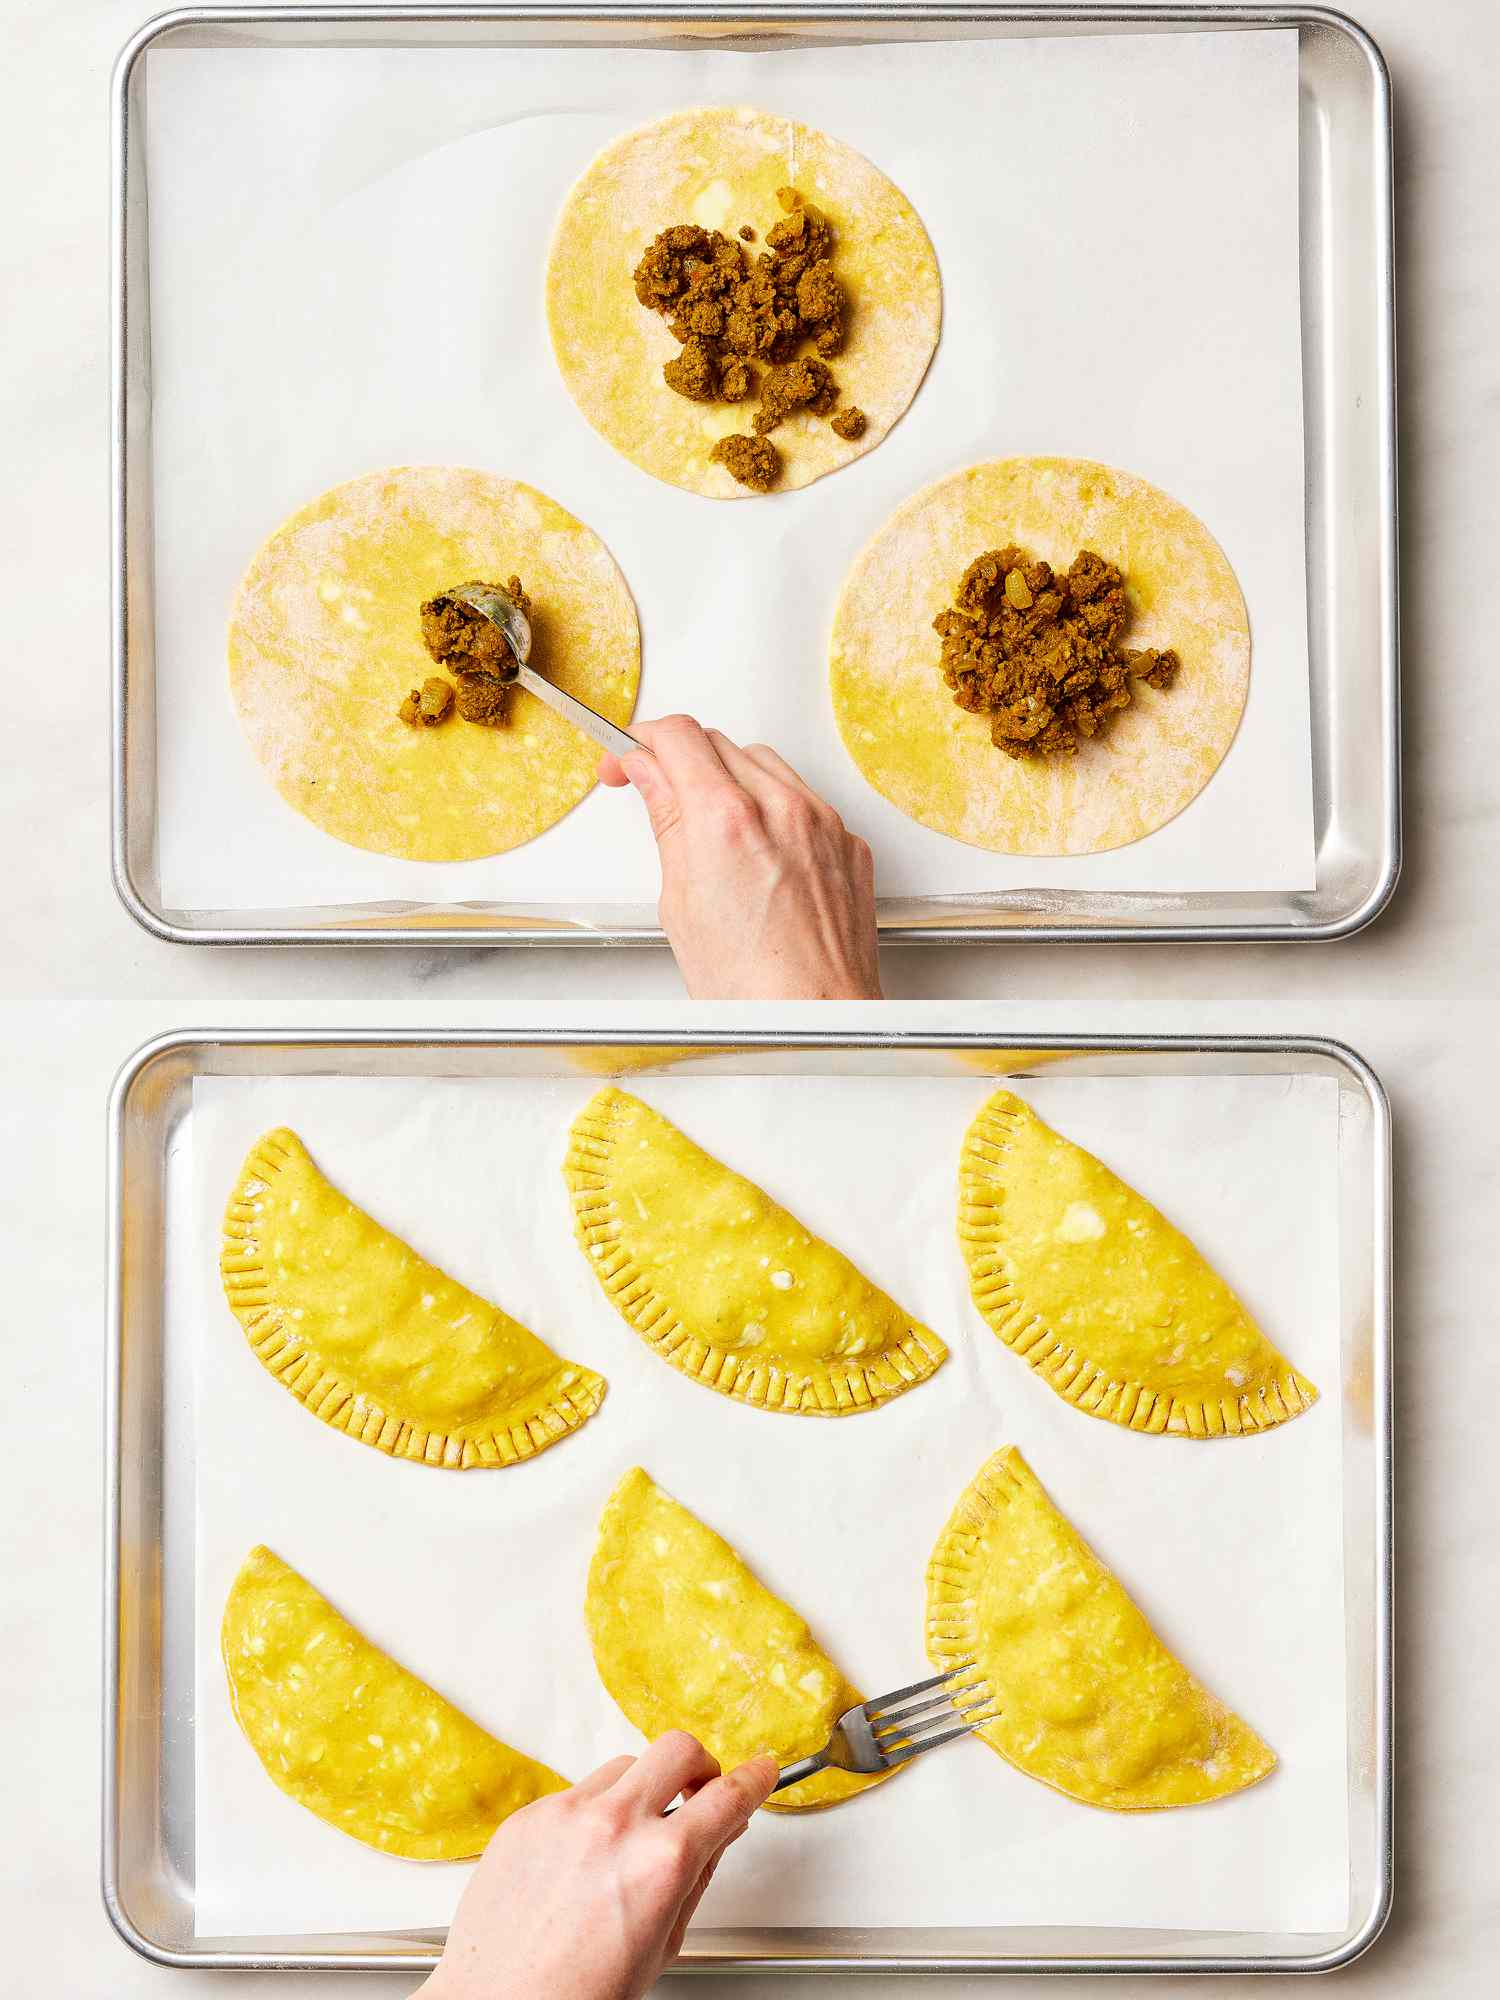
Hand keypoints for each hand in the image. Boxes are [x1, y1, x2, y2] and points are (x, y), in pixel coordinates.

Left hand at [419, 1733, 778, 1999]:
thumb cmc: (576, 1994)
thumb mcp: (661, 1945)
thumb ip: (696, 1877)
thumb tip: (719, 1832)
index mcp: (659, 1862)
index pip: (726, 1796)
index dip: (753, 1780)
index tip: (761, 1771)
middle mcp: (613, 1824)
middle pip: (677, 1748)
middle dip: (700, 1765)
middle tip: (699, 1790)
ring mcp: (565, 1813)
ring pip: (624, 1766)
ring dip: (641, 1791)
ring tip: (629, 1839)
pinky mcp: (528, 1816)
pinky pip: (575, 1793)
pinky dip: (591, 1815)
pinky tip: (581, 1859)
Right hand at [599, 717, 881, 998]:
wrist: (817, 1020)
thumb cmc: (751, 988)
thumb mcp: (679, 902)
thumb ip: (666, 822)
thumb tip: (649, 777)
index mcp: (727, 820)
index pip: (677, 736)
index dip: (641, 741)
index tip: (628, 760)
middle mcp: (782, 809)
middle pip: (719, 742)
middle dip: (681, 759)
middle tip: (657, 791)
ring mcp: (823, 823)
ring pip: (765, 764)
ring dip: (730, 778)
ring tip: (709, 827)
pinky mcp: (848, 843)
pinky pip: (805, 800)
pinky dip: (774, 809)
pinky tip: (757, 850)